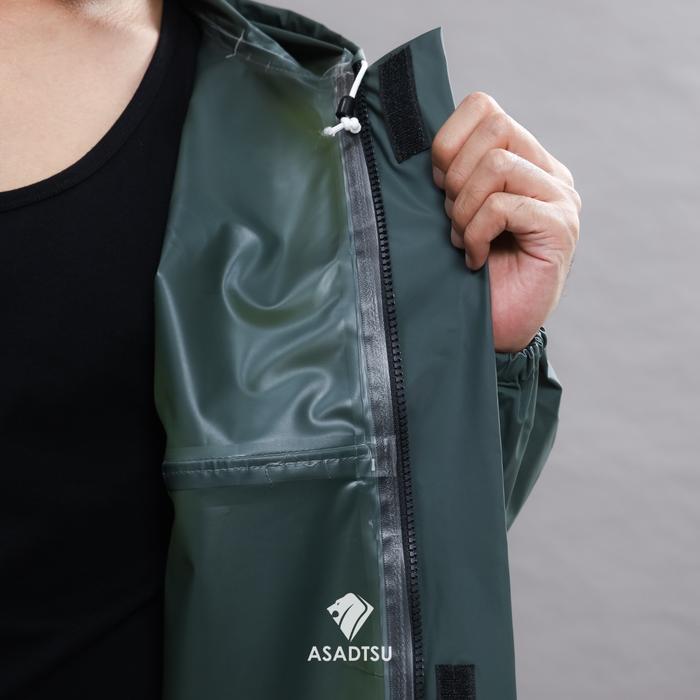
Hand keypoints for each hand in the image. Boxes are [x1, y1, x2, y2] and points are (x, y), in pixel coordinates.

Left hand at [431, 92, 580, 352]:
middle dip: (455, 174)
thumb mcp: (452, 214)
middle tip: (452, 217)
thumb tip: (418, 145)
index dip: (447, 140)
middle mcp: (547, 172)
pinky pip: (503, 206)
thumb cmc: (468, 273)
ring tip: (463, 241)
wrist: (493, 327)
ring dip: (464, 208)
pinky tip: (475, 259)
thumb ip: (450, 176)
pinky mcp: (560, 227)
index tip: (438, 185)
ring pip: (497, 165)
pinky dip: (476, 233)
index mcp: (522, 160)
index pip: (484, 107)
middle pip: (495, 126)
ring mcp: (559, 197)